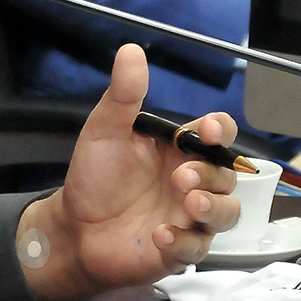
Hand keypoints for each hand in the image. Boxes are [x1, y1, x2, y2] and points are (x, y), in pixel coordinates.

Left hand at [17, 44, 240, 300]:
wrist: (72, 227)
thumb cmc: (94, 178)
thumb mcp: (105, 131)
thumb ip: (123, 95)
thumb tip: (131, 51)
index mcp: (179, 150)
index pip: (219, 135)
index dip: (221, 130)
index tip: (209, 129)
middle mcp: (192, 182)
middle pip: (228, 175)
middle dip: (212, 175)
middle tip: (182, 177)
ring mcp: (189, 217)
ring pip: (227, 213)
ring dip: (214, 208)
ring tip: (189, 203)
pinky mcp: (180, 250)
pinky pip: (199, 249)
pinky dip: (184, 242)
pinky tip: (160, 234)